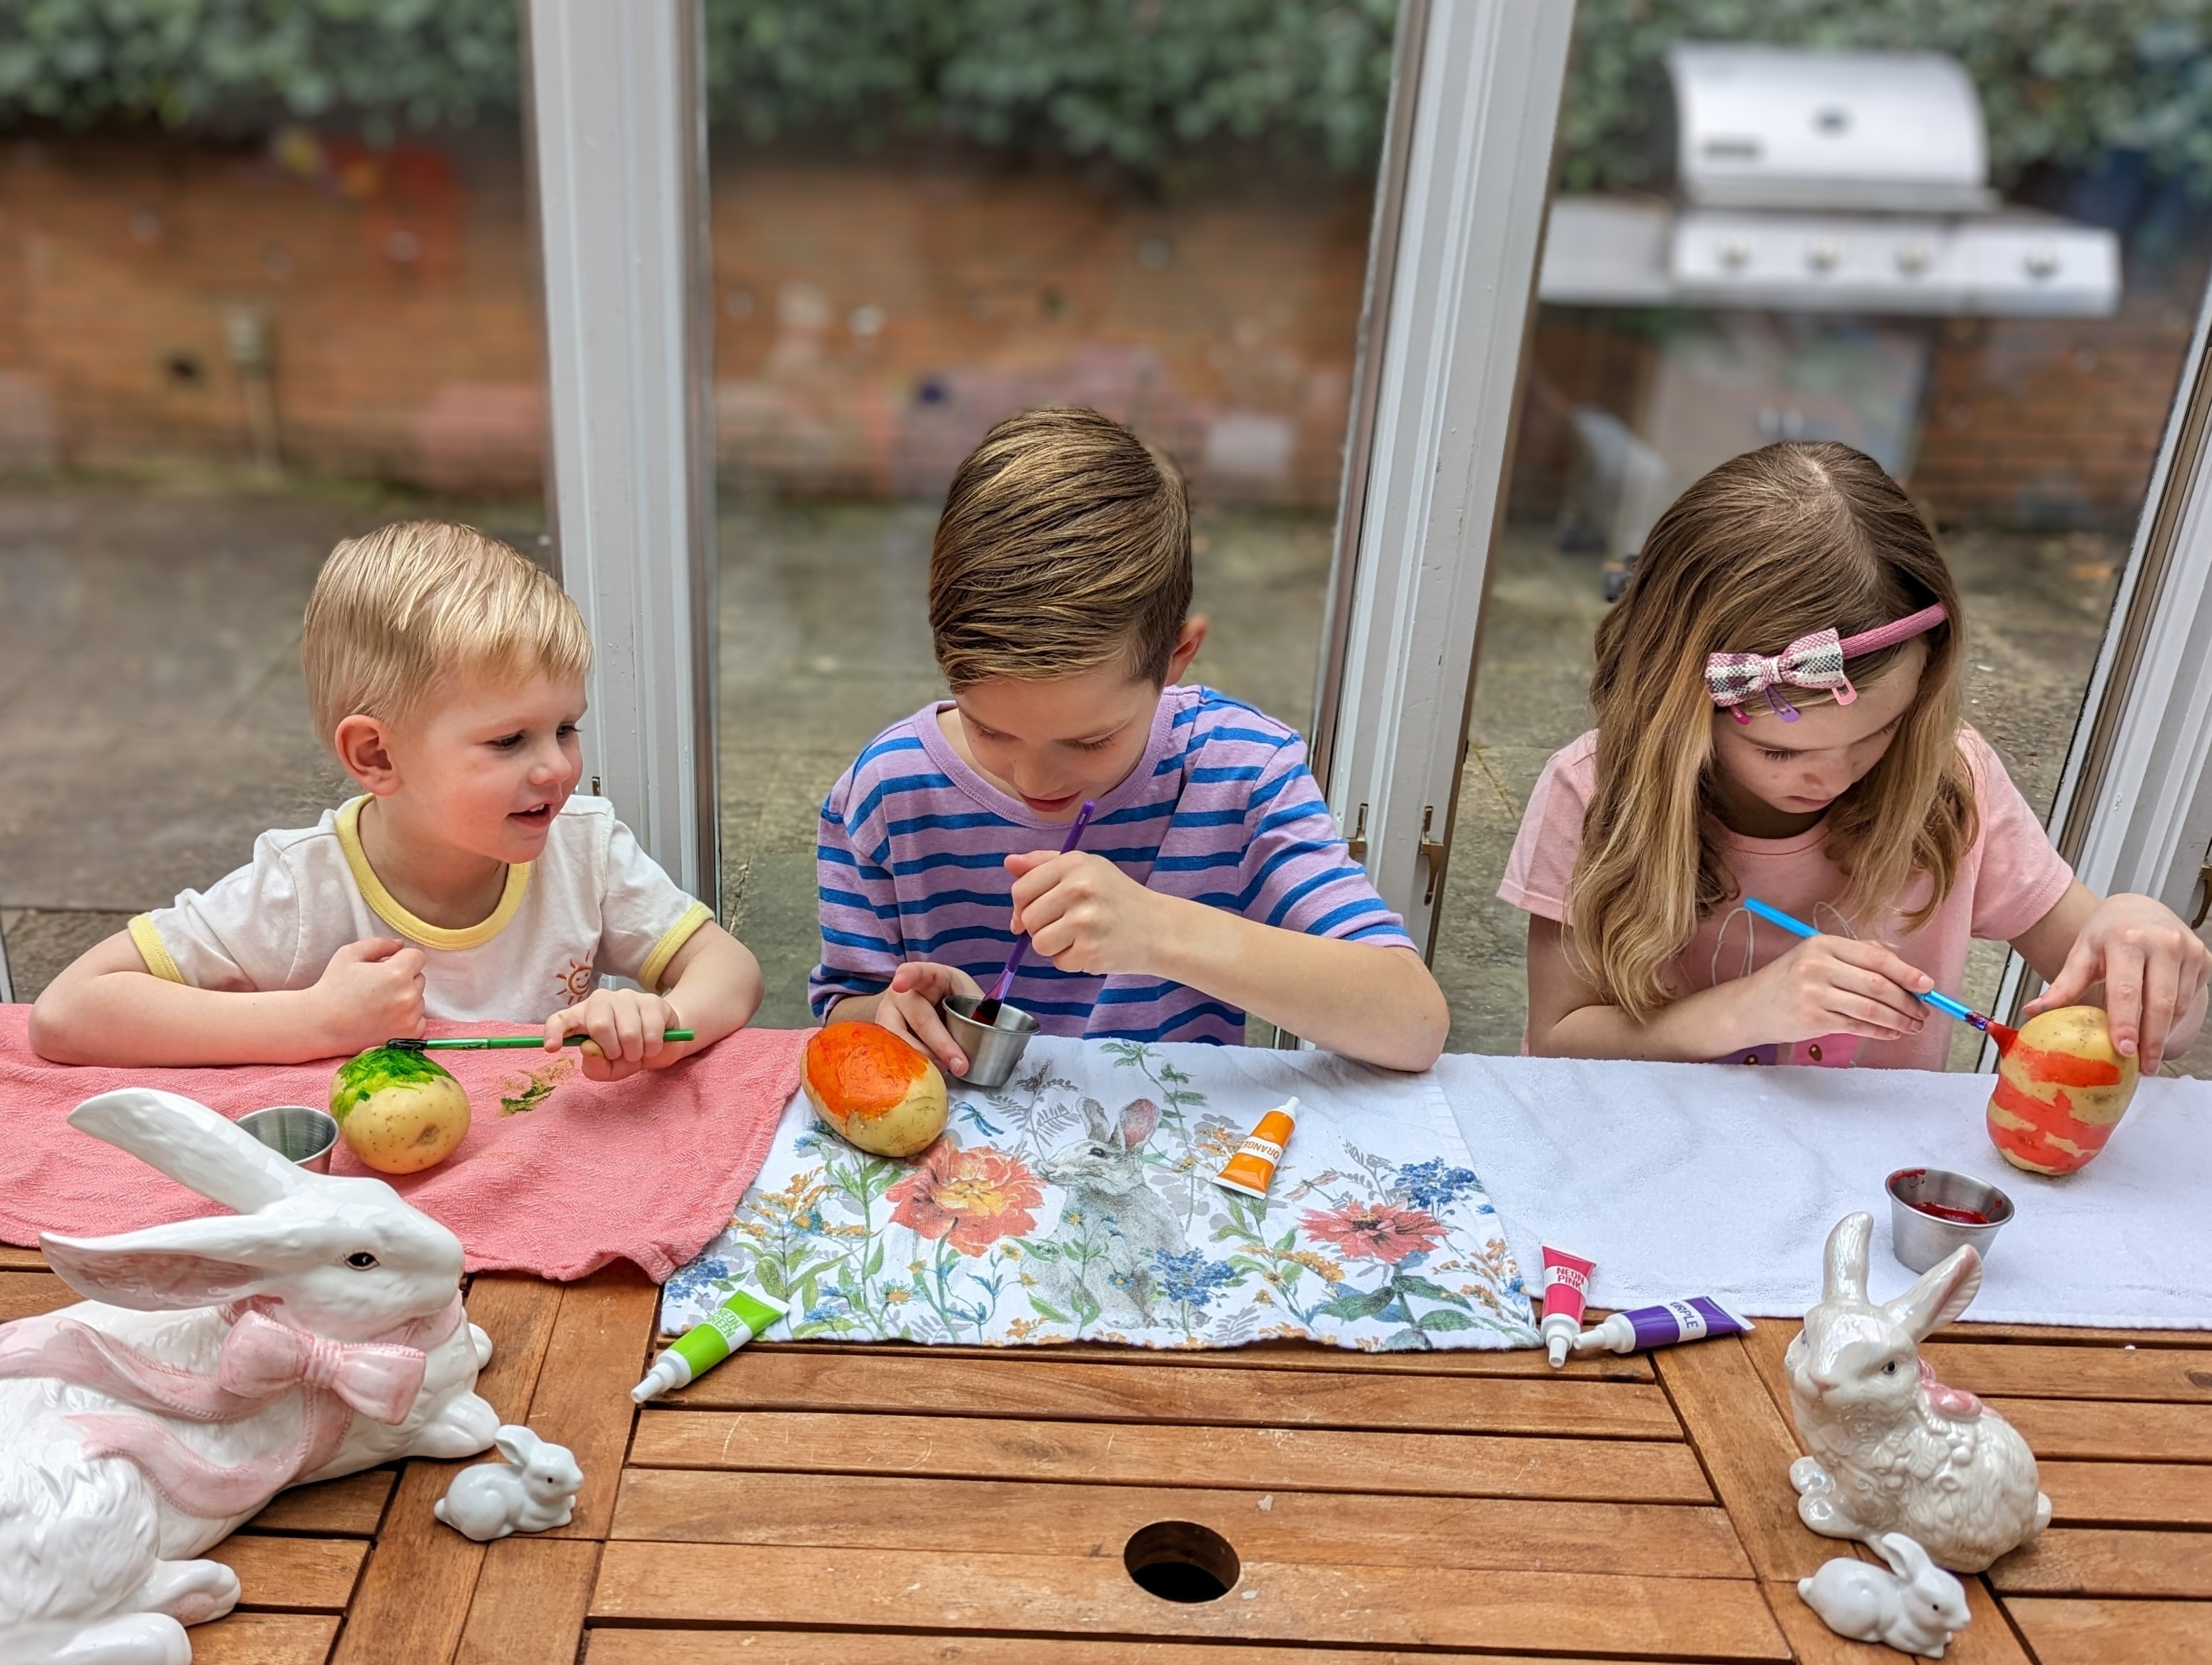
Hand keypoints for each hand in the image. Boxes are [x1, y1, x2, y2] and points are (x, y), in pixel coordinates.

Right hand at [313, 937, 425, 1052]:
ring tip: (377, 1004)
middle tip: (377, 987)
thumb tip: (400, 944)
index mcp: (397, 973)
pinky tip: (383, 1018)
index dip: (401, 959)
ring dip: (405, 998)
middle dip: (404, 978)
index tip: (387, 967)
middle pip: (419, 978)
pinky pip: (419, 1019)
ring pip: (419, 999)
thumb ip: (379, 944)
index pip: (417, 957)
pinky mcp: (410, 1034)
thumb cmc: (332, 987)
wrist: (319, 1024)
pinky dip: (407, 1018)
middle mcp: (408, 996)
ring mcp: (410, 1017)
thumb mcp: (349, 955)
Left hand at [547, 986, 681, 1081]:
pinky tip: (652, 1045)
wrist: (662, 1044)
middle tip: (621, 1056)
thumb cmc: (627, 1054)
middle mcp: (601, 1001)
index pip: (561, 1020)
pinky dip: (652, 1047)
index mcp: (582, 1017)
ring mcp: (627, 997)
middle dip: (613, 1050)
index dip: (554, 1032)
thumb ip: (595, 1065)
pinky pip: (651, 1030)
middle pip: (599, 1025)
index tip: (552, 1047)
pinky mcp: (652, 1000)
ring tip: (638, 1052)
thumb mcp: (608, 1069)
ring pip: (628, 1031)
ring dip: (635, 1052)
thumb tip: (589, 1048)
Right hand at [869, 962, 984, 1074]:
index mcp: (925, 977)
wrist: (926, 1011)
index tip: (900, 984)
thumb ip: (978, 1008)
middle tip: (960, 1064)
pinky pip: (895, 1055)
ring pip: (901, 1040)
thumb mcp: (966, 995)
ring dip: (926, 1058)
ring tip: (945, 1069)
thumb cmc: (949, 1000)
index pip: (915, 972)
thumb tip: (989, 1028)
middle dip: (941, 1043)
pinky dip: (912, 1067)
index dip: (907, 977)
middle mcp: (901, 995)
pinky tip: (927, 1073)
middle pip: (918, 1017)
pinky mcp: (884, 1040)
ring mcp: (888, 1017)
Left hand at [1006, 850, 1169, 977]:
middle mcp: (1079, 888)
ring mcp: (1086, 921)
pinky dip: (1071, 960)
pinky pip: (1059, 962)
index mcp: (1074, 863)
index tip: (1036, 913)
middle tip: (1068, 924)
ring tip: (1080, 936)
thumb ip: (1044, 864)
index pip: (1022, 889)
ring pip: (1039, 944)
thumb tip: (1009, 863)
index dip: (1022, 906)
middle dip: (1040, 928)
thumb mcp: (1086, 868)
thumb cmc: (1116, 897)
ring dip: (1054, 946)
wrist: (1159, 928)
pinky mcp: (1091, 952)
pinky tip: (1092, 948)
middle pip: (1029, 919)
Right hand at [1731, 934, 1932, 1045]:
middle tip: (1924, 1012)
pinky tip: (1892, 1033)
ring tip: (1913, 1025)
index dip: (1907, 973)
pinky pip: (1858, 1026)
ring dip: (1899, 1020)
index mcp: (1823, 944)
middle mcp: (1817, 965)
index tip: (1928, 985)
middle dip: (1908, 1001)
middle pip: (1878, 984)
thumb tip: (1902, 967)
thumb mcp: (1816, 957)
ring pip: (1872, 1008)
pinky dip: (1881, 1031)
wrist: (1748, 1007)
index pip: (1876, 957)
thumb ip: (1856, 955)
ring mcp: (1813, 993)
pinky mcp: (1813, 1019)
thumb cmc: (1788, 980)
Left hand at [2026, 892, 2210, 1071]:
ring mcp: (2188, 950)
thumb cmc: (2107, 933)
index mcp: (2126, 939)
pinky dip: (2175, 1020)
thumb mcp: (2082, 953)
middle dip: (2151, 1039)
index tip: (2124, 1050)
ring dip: (2163, 1033)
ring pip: (2179, 1005)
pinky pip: (2191, 999)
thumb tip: (2032, 1011)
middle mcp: (2162, 942)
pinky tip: (2160, 1031)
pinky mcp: (2203, 959)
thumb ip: (2063, 985)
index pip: (2126, 989)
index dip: (2126, 1022)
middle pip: (2159, 1003)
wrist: (2139, 908)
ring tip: (2148, 1055)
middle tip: (2143, 1067)